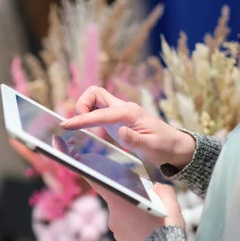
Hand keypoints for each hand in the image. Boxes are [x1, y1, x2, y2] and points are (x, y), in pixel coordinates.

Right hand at [61, 86, 195, 168]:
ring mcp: (119, 112)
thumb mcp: (150, 147)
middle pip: (95, 92)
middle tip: (77, 124)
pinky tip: (87, 128)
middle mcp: (123, 108)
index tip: (66, 125)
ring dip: (84, 108)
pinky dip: (88, 114)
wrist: (173, 145)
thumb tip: (119, 131)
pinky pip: (98, 109)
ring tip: (80, 126)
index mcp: (129, 113)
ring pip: (95, 98)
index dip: (81, 119)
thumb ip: (134, 139)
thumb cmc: (163, 146)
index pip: (100, 114)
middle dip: (81, 104)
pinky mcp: (117, 119)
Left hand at [91, 182, 184, 240]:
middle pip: (119, 199)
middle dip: (131, 198)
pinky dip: (135, 225)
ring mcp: (116, 230)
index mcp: (121, 203)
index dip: (93, 173)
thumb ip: (163, 189)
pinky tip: (149, 230)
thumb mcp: (171, 204)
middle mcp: (113, 216)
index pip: (100, 184)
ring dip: (134, 213)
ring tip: (153, 219)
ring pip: (124, 214)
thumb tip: (155, 188)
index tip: (84, 164)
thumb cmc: (166, 230)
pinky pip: (127, 227)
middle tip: (149, 202)